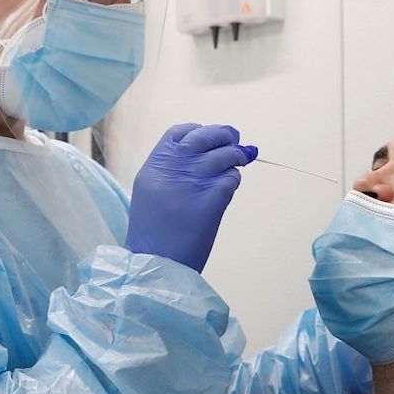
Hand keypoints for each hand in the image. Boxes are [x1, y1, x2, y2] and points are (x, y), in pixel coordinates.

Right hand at [124, 123, 258, 272]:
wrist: (156, 263)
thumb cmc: (154, 233)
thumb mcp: (151, 193)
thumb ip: (171, 172)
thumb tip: (204, 156)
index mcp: (155, 166)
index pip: (179, 133)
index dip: (198, 130)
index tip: (208, 137)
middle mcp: (174, 169)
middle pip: (205, 137)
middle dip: (223, 134)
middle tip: (235, 139)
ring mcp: (194, 181)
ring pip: (224, 154)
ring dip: (236, 155)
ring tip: (242, 159)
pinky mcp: (213, 198)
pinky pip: (232, 177)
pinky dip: (234, 178)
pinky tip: (229, 186)